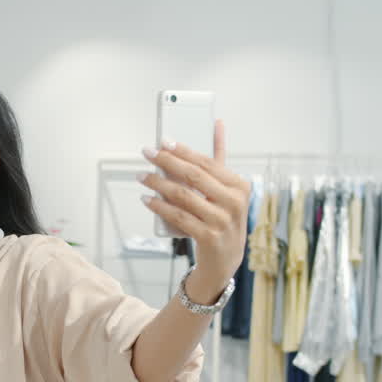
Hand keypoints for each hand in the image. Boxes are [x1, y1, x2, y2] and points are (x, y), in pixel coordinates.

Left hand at [139, 120, 250, 302]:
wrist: (225, 259)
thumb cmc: (222, 217)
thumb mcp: (226, 189)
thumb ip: (219, 158)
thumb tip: (217, 123)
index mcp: (239, 185)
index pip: (207, 162)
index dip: (183, 151)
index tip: (163, 142)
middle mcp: (234, 202)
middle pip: (193, 176)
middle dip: (166, 162)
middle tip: (147, 153)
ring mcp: (222, 221)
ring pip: (183, 196)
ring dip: (158, 184)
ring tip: (141, 176)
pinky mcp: (208, 237)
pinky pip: (178, 217)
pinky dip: (160, 207)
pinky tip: (147, 199)